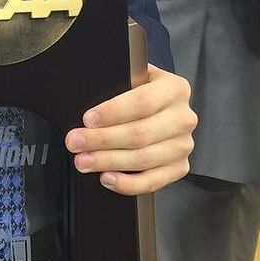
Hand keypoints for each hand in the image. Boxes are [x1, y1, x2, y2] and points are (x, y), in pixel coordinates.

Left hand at [64, 64, 195, 194]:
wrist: (161, 105)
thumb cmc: (140, 92)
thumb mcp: (132, 77)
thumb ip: (116, 84)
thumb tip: (86, 104)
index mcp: (174, 89)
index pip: (142, 102)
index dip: (112, 112)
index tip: (87, 120)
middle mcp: (183, 117)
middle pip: (140, 134)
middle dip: (102, 140)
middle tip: (75, 142)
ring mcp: (183, 145)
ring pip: (144, 159)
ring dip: (109, 162)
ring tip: (84, 161)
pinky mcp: (180, 167)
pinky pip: (153, 181)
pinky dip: (128, 183)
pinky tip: (107, 178)